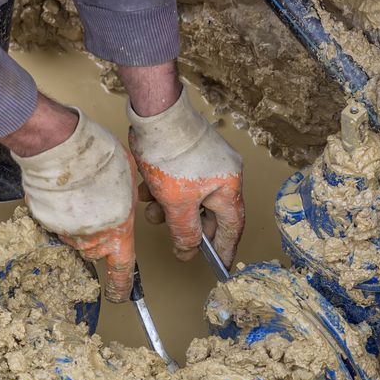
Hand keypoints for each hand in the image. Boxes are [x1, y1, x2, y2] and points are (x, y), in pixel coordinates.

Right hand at [7, 103, 136, 302]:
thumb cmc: (100, 160)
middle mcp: (91, 241)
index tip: (121, 295)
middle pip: (96, 250)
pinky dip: (61, 210)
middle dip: (99, 235)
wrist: (62, 148)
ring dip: (80, 220)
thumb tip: (122, 206)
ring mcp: (65, 234)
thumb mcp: (129, 182)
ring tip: (82, 191)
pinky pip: (56, 222)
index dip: (121, 286)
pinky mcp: (44, 222)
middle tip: (99, 208)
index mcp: (118, 235)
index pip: (122, 271)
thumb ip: (127, 204)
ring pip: (76, 235)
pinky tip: (65, 190)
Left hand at [127, 88, 243, 266]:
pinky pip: (182, 181)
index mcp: (229, 186)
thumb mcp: (177, 202)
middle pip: (209, 213)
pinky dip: (165, 191)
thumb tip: (188, 251)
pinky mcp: (192, 153)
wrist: (156, 113)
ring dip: (170, 209)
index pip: (232, 226)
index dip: (225, 249)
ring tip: (152, 209)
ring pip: (191, 198)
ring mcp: (208, 161)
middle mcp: (225, 173)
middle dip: (187, 226)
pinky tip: (147, 190)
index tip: (220, 267)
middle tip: (175, 240)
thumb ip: (185, 231)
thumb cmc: (171, 153)